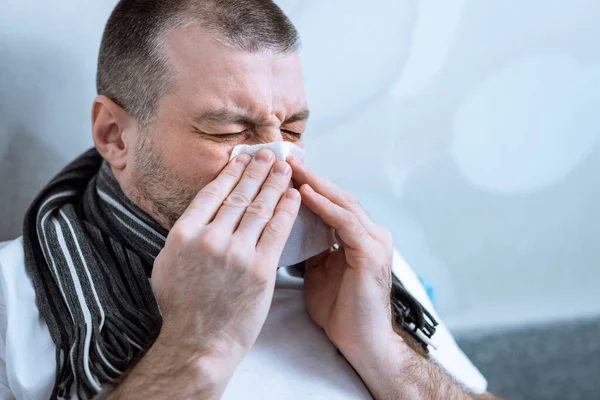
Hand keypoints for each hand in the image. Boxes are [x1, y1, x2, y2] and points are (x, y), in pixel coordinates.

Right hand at [151, 149, 299, 388]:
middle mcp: (210, 238)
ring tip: (284, 168)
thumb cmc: (181, 308)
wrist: (199, 344)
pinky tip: (294, 195)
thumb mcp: (168, 264)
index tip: (242, 158)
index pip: (212, 193)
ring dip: (275, 183)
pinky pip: (278, 230)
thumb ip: (185, 234)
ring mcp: (237, 253)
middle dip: (257, 170)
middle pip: (239, 195)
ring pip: (260, 208)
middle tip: (268, 153)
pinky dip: (287, 209)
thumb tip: (202, 210)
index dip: (231, 172)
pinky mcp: (261, 269)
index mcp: (183, 234)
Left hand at [288, 157, 394, 354]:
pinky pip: (345, 222)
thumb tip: (286, 228)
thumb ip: (311, 247)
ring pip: (342, 203)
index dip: (308, 184)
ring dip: (315, 183)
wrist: (361, 343)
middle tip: (284, 157)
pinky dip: (324, 207)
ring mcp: (374, 241)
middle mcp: (371, 233)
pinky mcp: (371, 253)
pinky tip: (303, 194)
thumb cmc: (340, 311)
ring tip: (290, 167)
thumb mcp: (318, 272)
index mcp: (358, 237)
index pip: (332, 202)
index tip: (282, 169)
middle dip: (310, 176)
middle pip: (337, 196)